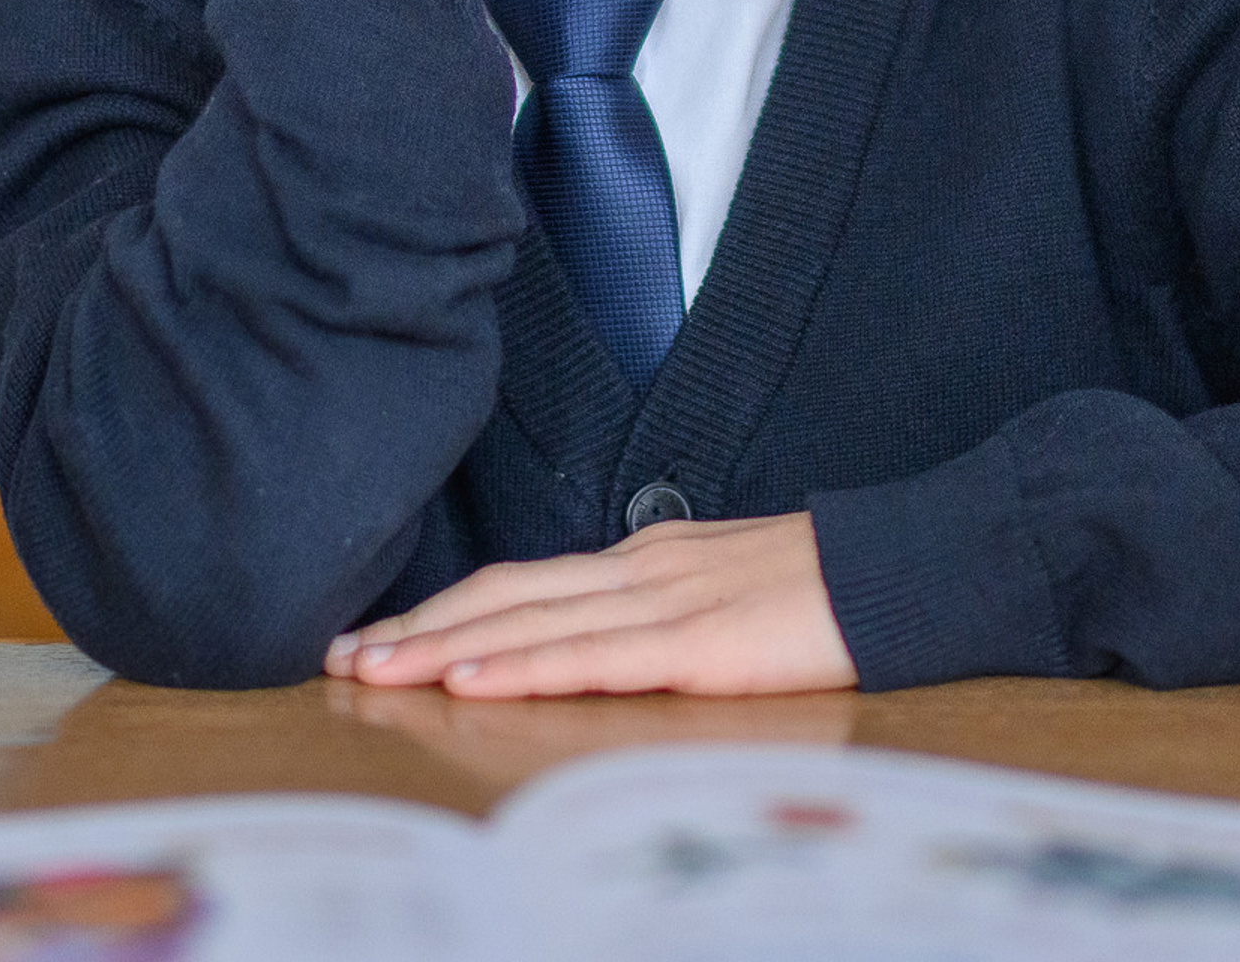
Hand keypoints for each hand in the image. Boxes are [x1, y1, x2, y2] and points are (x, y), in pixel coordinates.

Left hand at [321, 513, 857, 697]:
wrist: (900, 570)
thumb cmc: (820, 592)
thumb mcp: (722, 592)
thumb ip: (659, 614)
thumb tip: (597, 644)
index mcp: (643, 559)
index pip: (521, 582)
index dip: (446, 607)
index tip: (378, 631)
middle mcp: (638, 569)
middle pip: (504, 593)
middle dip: (417, 625)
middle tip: (339, 655)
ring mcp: (664, 602)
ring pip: (528, 620)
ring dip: (443, 647)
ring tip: (375, 670)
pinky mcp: (696, 645)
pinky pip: (592, 659)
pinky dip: (523, 666)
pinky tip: (474, 680)